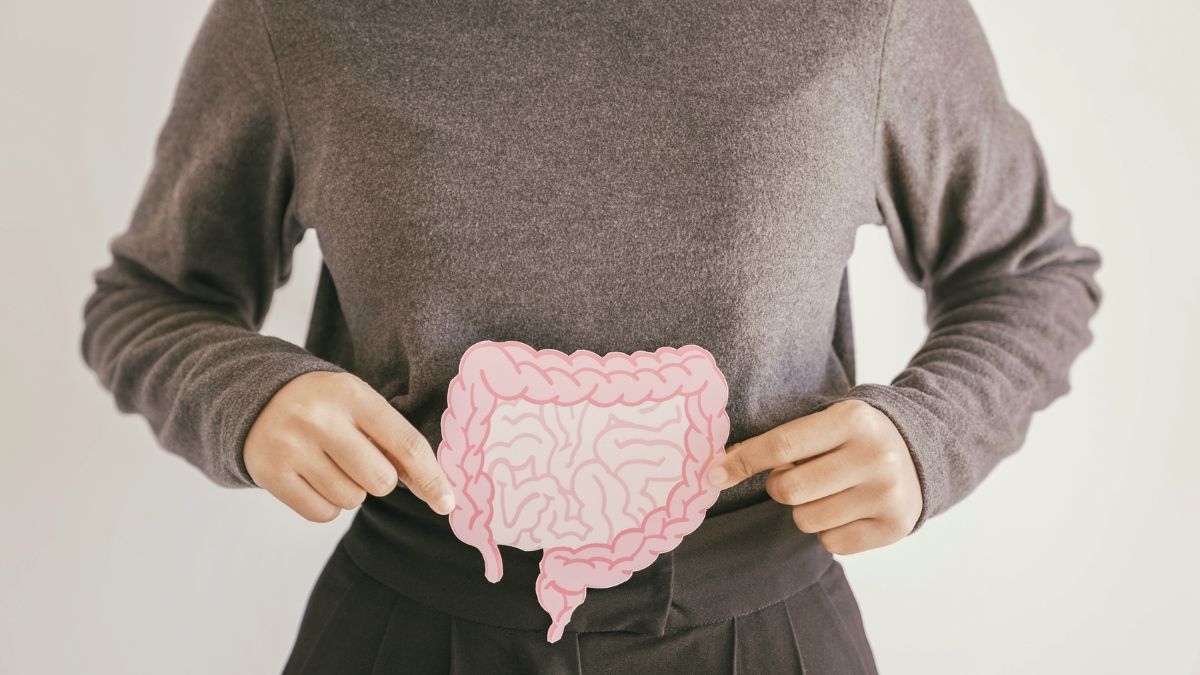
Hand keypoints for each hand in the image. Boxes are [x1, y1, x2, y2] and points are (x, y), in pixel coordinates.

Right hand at [244, 371, 455, 521]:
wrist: (259, 398)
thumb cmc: (326, 407)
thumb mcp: (360, 405)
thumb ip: (395, 442)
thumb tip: (436, 492)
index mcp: (352, 395)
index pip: (405, 444)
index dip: (432, 478)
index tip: (447, 503)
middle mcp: (320, 419)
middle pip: (381, 481)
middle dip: (380, 479)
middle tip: (360, 460)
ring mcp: (292, 447)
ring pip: (352, 500)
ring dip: (351, 491)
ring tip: (332, 464)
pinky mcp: (270, 473)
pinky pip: (323, 513)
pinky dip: (328, 504)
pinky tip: (315, 478)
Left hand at [706, 399, 921, 554]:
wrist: (919, 452)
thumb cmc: (853, 438)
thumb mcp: (827, 422)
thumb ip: (782, 440)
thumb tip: (720, 467)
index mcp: (852, 419)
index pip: (781, 445)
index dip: (742, 462)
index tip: (712, 474)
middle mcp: (874, 455)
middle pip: (788, 490)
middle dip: (779, 487)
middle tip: (797, 476)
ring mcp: (887, 493)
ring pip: (806, 520)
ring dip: (805, 510)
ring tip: (830, 491)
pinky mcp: (894, 527)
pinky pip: (831, 543)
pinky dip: (829, 531)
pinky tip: (849, 509)